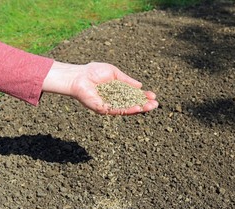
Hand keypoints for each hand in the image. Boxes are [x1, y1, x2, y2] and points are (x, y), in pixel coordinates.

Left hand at [43, 61, 158, 114]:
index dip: (143, 96)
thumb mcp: (114, 73)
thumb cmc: (93, 71)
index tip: (153, 96)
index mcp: (117, 90)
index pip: (133, 95)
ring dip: (139, 109)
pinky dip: (128, 110)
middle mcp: (114, 99)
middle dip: (144, 104)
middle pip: (132, 104)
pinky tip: (137, 108)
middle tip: (155, 104)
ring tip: (149, 107)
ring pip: (127, 109)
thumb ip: (126, 80)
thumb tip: (140, 86)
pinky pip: (117, 111)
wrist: (79, 76)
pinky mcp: (103, 109)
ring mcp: (109, 105)